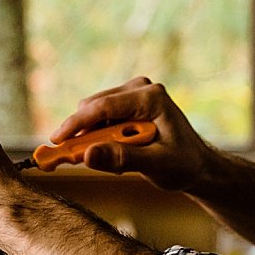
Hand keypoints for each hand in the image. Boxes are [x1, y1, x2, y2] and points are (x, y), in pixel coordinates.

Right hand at [50, 76, 216, 190]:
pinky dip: (100, 137)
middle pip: (94, 107)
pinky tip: (116, 153)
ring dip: (93, 138)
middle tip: (74, 160)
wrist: (198, 165)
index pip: (103, 107)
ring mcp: (134, 93)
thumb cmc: (183, 164)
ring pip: (94, 113)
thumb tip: (87, 155)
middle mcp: (141, 88)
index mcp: (151, 97)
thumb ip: (121, 159)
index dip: (76, 124)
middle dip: (82, 134)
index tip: (56, 141)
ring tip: (113, 161)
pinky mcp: (128, 103)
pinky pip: (100, 118)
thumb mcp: (155, 165)